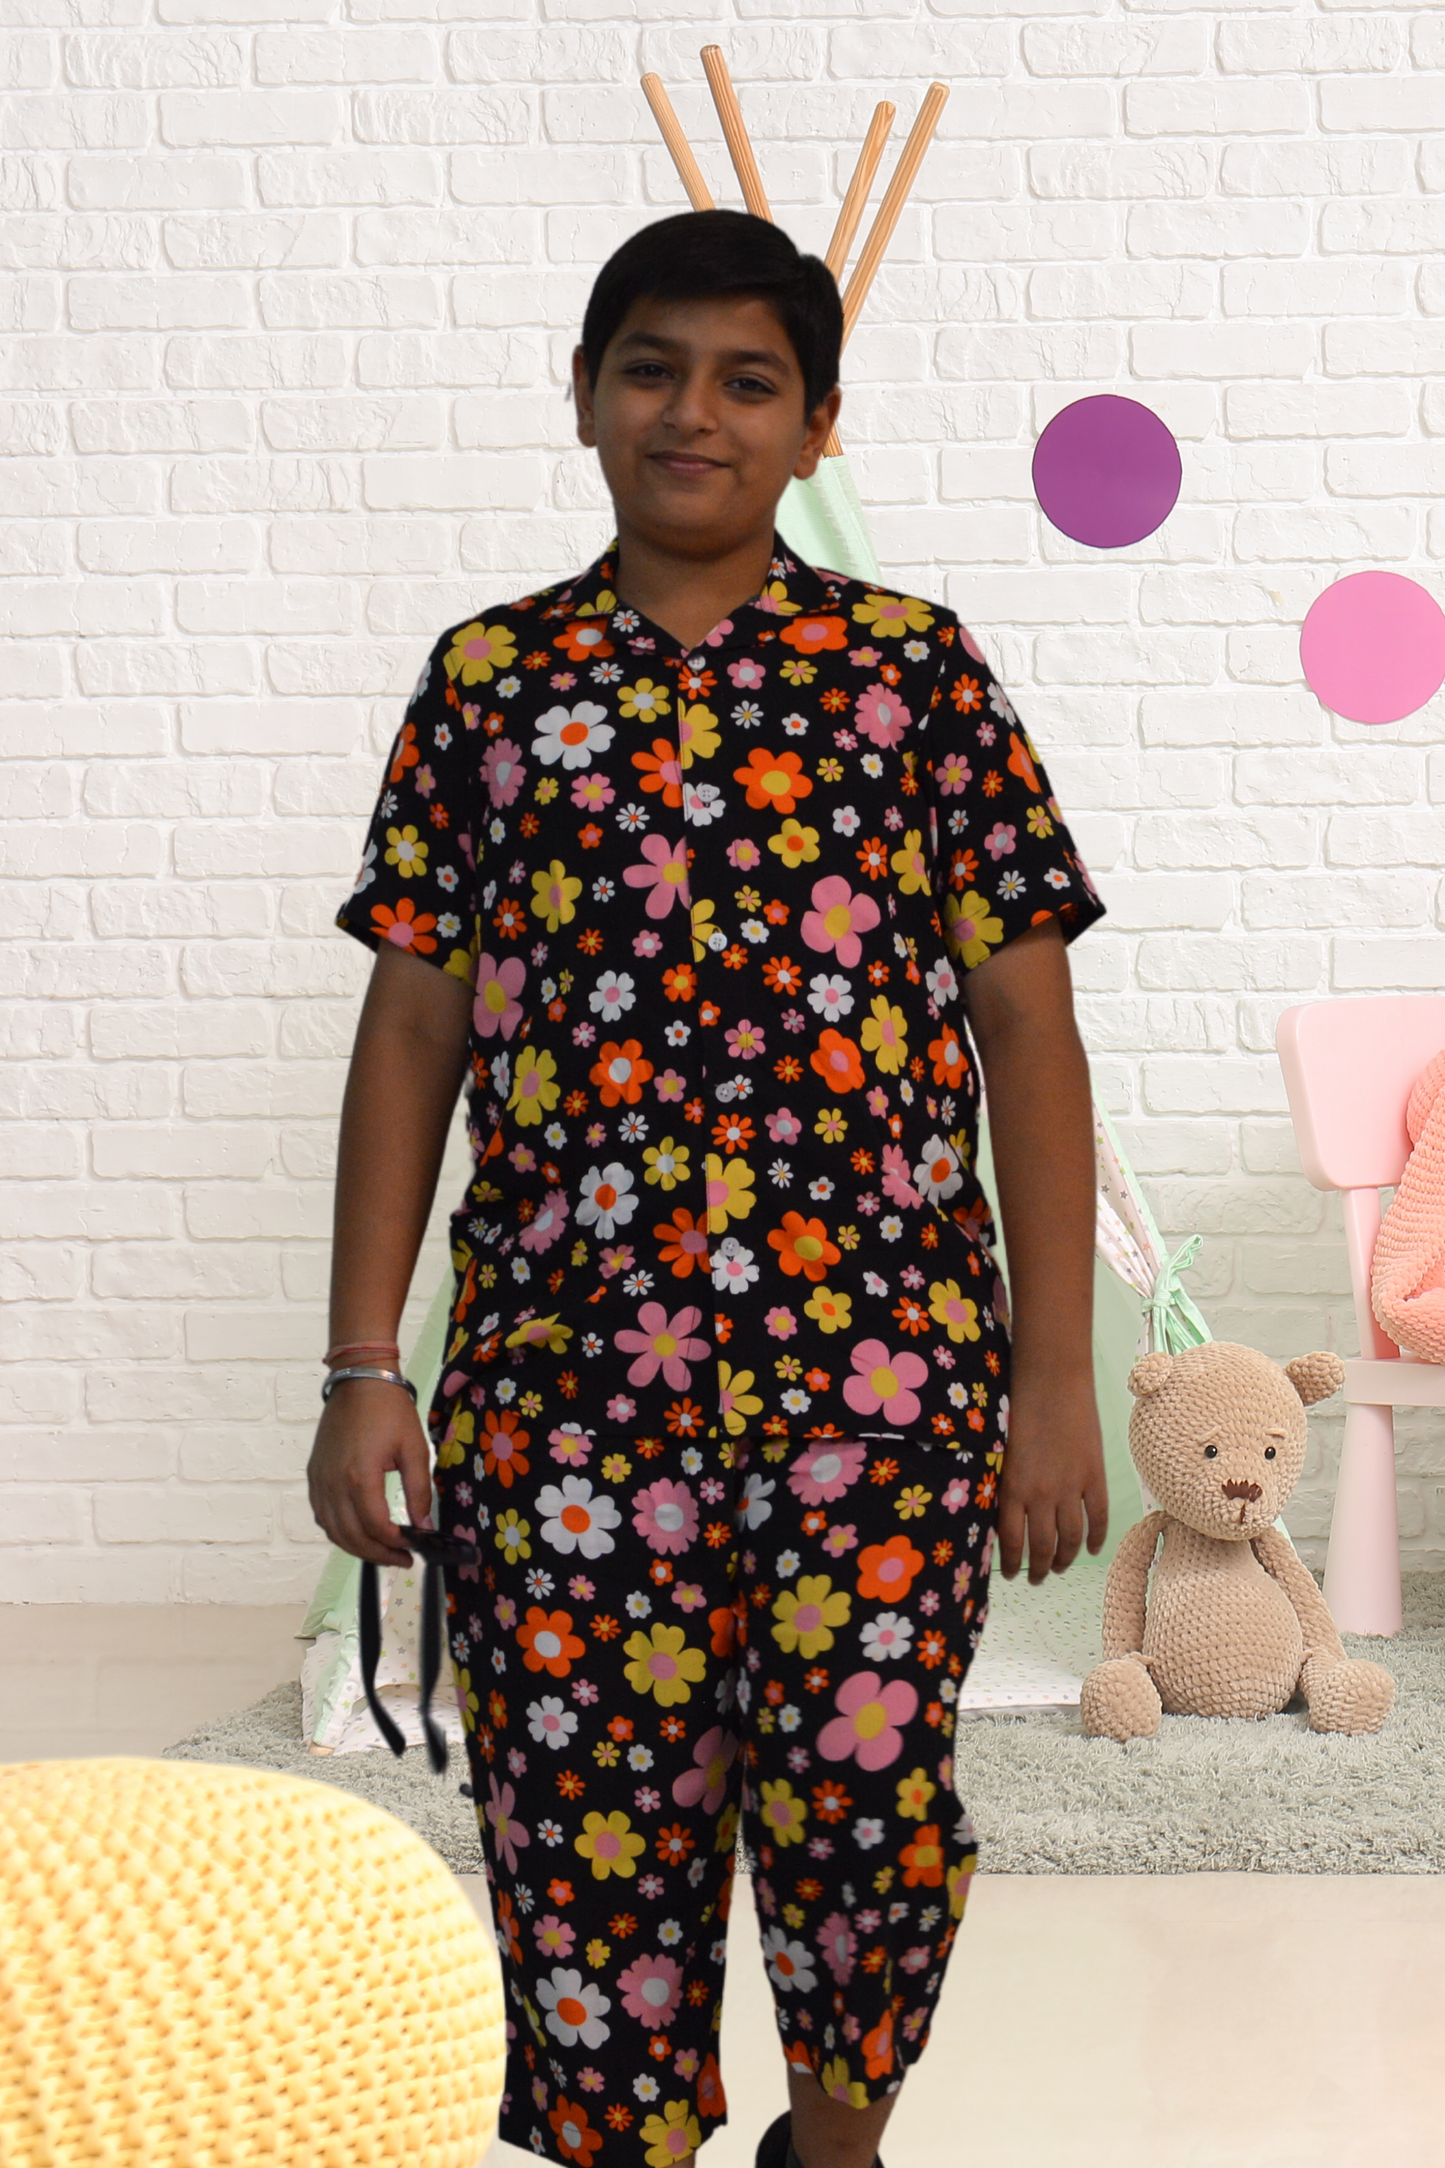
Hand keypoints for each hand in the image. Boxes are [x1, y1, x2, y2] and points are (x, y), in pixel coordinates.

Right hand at [307, 1381, 433, 1566]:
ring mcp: (319, 1480)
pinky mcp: (314, 1474)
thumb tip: (424, 1527)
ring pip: (332, 1530)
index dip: (394, 1545)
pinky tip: (357, 1531)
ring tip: (382, 1550)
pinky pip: (322, 1514)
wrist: (359, 1380)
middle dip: (377, 1554)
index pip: (374, 1528)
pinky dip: (338, 1530)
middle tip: (400, 1559)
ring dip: (356, 1547)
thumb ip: (419, 1492)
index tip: (412, 1550)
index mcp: (359, 1477)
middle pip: (350, 1536)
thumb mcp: (414, 1450)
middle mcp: (333, 1483)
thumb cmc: (389, 1410)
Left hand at [995, 1370, 1106, 1584]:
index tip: (1011, 1574)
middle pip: (1043, 1546)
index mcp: (1012, 1488)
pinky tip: (1094, 1549)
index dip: (1012, 1563)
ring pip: (1072, 1538)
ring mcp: (1071, 1486)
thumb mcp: (999, 1451)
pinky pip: (1099, 1517)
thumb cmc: (1016, 1407)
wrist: (1051, 1379)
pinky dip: (1097, 1537)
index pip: (1011, 1541)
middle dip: (1038, 1568)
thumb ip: (1002, 1484)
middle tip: (1036, 1578)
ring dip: (1066, 1559)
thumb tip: (1001, 1516)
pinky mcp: (1094, 1475)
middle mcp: (1041, 1494)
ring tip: (1059, 1568)